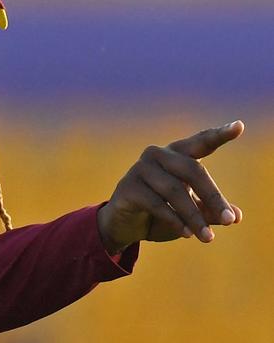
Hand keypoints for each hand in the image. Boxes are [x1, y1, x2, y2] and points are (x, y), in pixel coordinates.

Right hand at [97, 121, 243, 253]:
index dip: (219, 135)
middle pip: (192, 170)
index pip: (200, 142)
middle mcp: (157, 155)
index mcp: (176, 155)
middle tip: (230, 221)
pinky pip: (156, 203)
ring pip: (175, 190)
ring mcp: (140, 169)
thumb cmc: (161, 213)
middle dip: (213, 197)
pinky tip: (185, 233)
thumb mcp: (191, 214)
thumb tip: (237, 216)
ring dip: (194, 216)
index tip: (239, 126)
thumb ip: (210, 211)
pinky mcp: (127, 187)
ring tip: (207, 237)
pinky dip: (174, 220)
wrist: (124, 226)